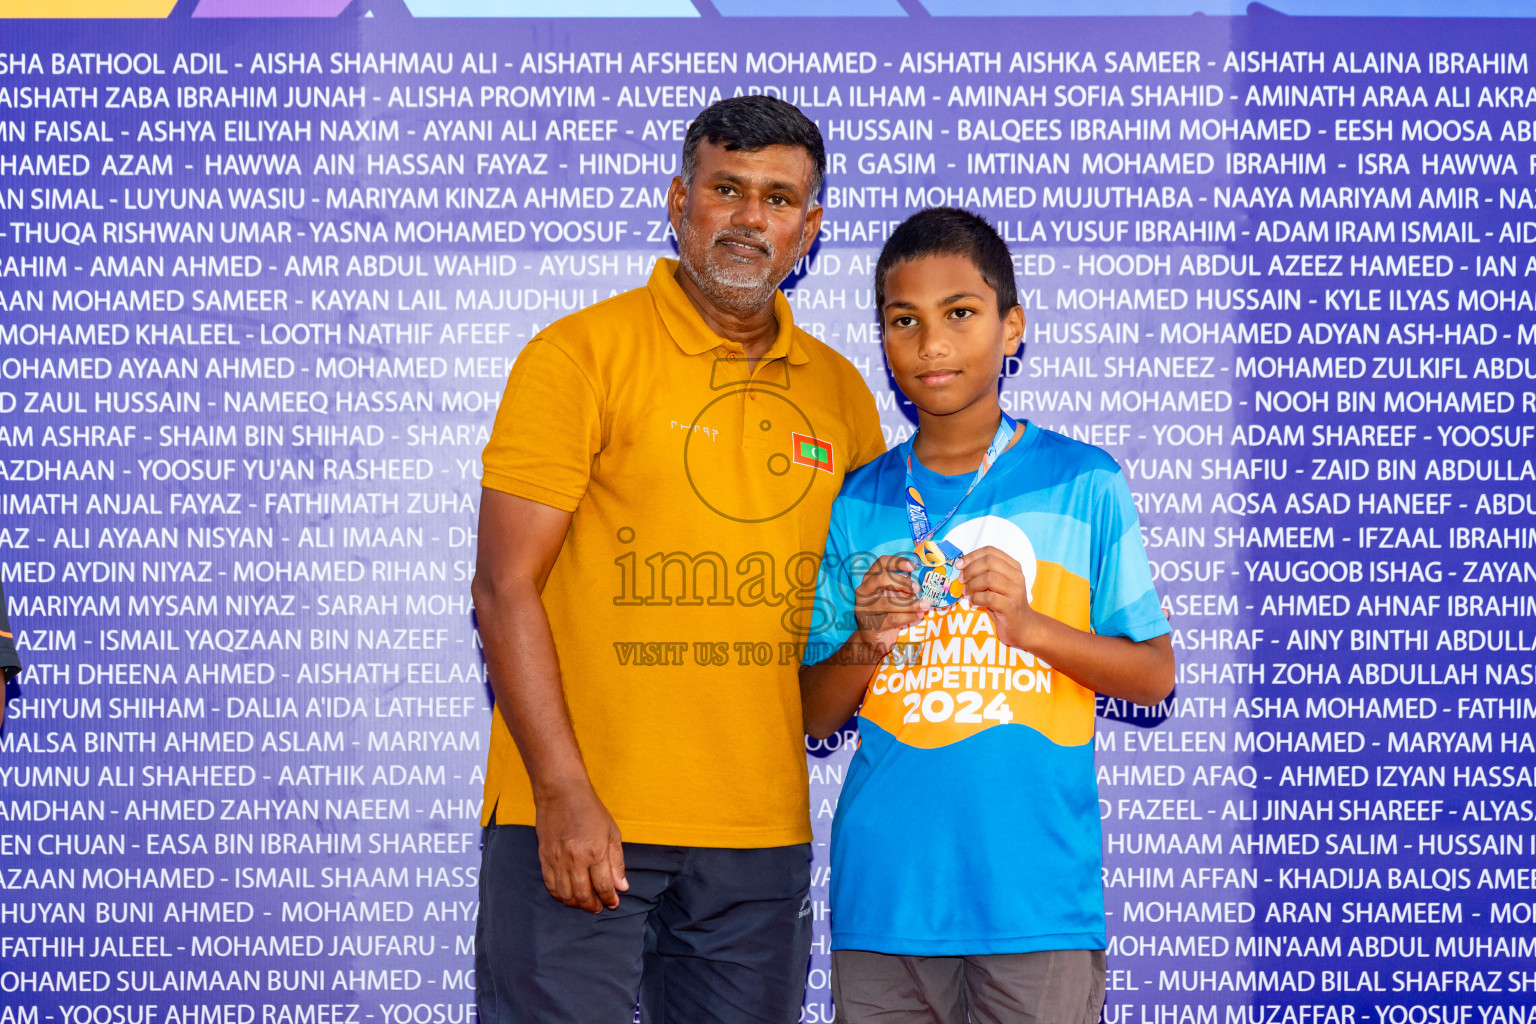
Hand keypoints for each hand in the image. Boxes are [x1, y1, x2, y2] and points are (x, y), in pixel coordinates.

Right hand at [533, 781, 627, 912]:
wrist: (561, 793)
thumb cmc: (590, 810)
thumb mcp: (612, 832)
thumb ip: (616, 862)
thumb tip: (621, 886)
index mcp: (596, 852)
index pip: (603, 886)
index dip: (610, 899)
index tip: (613, 902)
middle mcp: (576, 859)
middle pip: (583, 895)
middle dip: (592, 906)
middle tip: (598, 907)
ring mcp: (558, 860)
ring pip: (565, 894)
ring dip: (576, 903)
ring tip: (584, 903)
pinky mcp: (544, 858)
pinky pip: (550, 885)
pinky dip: (559, 895)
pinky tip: (567, 895)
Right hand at [852, 554, 929, 649]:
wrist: (872, 639)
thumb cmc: (886, 612)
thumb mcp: (894, 596)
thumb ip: (903, 587)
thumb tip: (923, 581)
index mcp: (869, 579)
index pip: (880, 563)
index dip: (897, 562)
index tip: (913, 566)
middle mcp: (863, 591)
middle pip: (881, 579)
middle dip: (902, 582)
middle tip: (917, 589)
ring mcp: (864, 608)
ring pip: (888, 603)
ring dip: (910, 604)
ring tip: (925, 606)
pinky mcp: (870, 625)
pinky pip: (892, 619)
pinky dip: (908, 616)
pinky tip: (919, 616)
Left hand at [958, 546, 1044, 651]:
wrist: (1022, 626)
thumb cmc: (1005, 604)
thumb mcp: (997, 585)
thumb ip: (984, 573)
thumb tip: (961, 567)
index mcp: (1013, 567)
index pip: (991, 551)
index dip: (972, 556)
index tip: (959, 565)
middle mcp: (1016, 576)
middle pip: (989, 562)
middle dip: (970, 570)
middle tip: (961, 580)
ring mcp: (1015, 591)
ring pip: (989, 578)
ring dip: (972, 585)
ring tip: (966, 592)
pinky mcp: (1011, 607)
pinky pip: (989, 597)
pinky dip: (977, 598)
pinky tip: (974, 602)